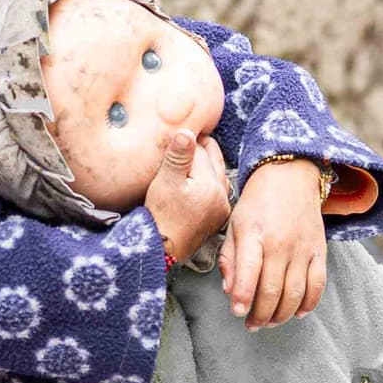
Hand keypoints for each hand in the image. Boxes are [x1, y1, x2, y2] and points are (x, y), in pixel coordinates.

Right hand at [144, 130, 231, 267]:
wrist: (162, 250)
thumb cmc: (161, 217)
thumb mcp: (166, 182)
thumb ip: (178, 156)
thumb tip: (186, 132)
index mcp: (211, 184)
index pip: (200, 151)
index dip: (185, 143)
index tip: (175, 138)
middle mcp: (221, 195)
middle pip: (214, 160)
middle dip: (200, 149)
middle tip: (185, 141)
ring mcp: (221, 207)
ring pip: (216, 174)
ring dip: (205, 164)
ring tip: (189, 158)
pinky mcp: (216, 217)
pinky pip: (216, 190)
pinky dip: (207, 181)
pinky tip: (196, 180)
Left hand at [223, 159, 330, 328]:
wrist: (291, 177)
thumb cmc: (257, 203)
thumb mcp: (234, 224)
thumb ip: (230, 258)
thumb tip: (229, 291)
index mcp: (254, 233)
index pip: (249, 270)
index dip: (243, 297)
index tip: (237, 313)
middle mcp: (280, 242)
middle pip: (272, 289)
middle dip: (260, 314)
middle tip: (251, 324)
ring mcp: (302, 248)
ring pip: (294, 293)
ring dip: (282, 314)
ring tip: (270, 322)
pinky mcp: (319, 251)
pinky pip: (317, 285)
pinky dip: (308, 304)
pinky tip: (297, 312)